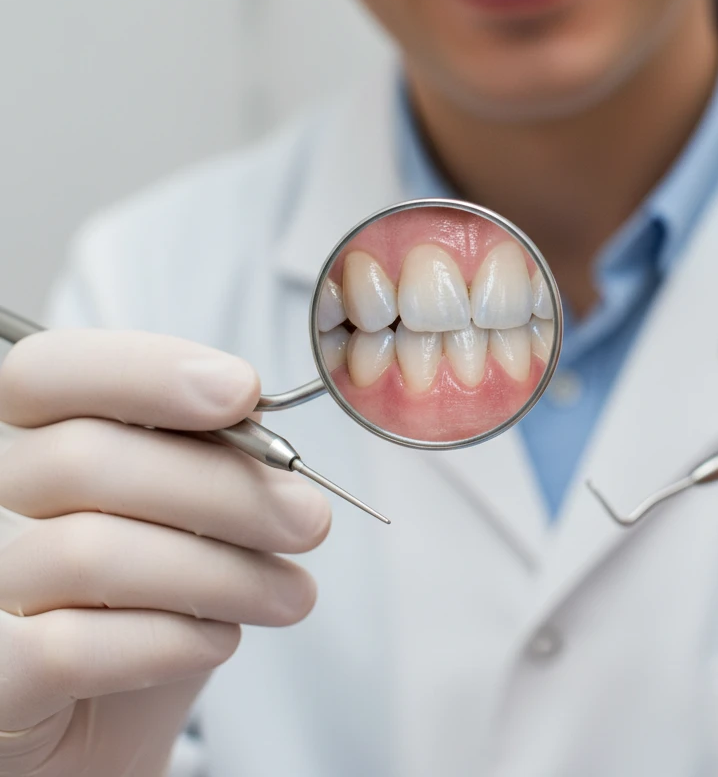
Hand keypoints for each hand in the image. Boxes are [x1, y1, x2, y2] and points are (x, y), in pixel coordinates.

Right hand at [0, 330, 330, 776]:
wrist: (111, 720)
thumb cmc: (152, 596)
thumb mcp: (191, 510)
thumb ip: (210, 454)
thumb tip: (255, 426)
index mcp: (34, 440)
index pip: (50, 370)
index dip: (145, 371)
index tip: (243, 391)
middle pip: (86, 459)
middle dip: (223, 488)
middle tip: (309, 519)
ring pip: (90, 552)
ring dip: (221, 571)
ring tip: (290, 593)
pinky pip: (70, 647)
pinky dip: (169, 639)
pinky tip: (218, 638)